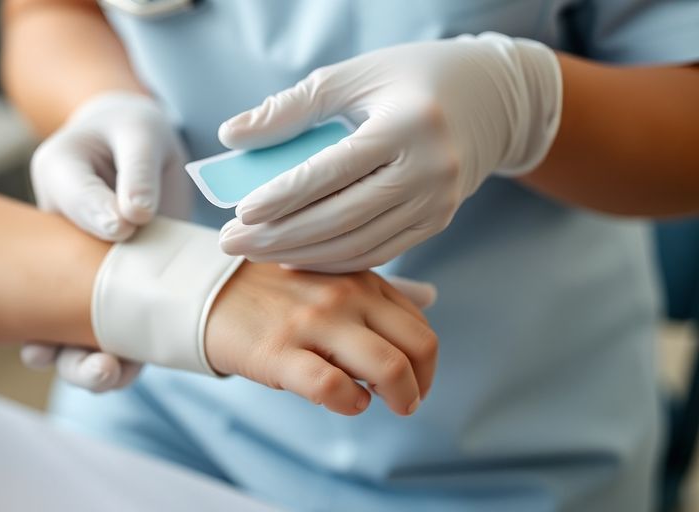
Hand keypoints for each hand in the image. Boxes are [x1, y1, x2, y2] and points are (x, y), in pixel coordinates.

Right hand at [28, 92, 190, 390]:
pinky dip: (121, 356)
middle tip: (91, 349)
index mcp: (57, 177)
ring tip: (106, 372)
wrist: (139, 147)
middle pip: (41, 289)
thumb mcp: (141, 132)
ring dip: (82, 359)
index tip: (123, 228)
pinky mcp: (116, 290)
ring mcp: (81, 269)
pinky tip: (130, 369)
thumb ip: (136, 168)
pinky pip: (112, 331)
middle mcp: (57, 235)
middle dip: (56, 331)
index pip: (68, 201)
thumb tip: (133, 216)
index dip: (92, 218)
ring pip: (68, 327)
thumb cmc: (135, 134)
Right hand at [205, 264, 438, 415]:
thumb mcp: (331, 276)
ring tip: (381, 404)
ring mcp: (313, 322)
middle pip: (417, 346)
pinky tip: (345, 401)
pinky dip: (350, 403)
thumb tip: (429, 298)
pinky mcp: (280, 352)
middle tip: (406, 401)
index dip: (424, 362)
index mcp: (360, 278)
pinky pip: (333, 386)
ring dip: (399, 397)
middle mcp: (344, 295)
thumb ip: (378, 291)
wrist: (209, 291)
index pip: (419, 324)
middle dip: (422, 384)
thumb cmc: (275, 291)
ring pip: (387, 367)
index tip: (410, 380)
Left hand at [218, 32, 561, 272]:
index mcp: (408, 124)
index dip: (283, 197)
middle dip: (279, 236)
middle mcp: (429, 170)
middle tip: (229, 242)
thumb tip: (231, 136)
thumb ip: (290, 108)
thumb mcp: (352, 77)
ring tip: (253, 252)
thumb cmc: (409, 79)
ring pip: (357, 245)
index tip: (239, 212)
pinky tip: (294, 257)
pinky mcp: (437, 222)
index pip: (332, 171)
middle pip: (341, 218)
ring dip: (300, 255)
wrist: (491, 99)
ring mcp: (437, 203)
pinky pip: (377, 252)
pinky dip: (333, 260)